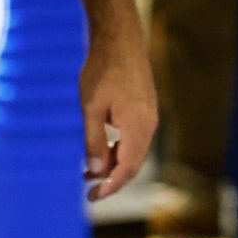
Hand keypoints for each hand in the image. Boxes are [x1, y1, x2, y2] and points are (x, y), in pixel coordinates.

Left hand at [79, 34, 157, 198]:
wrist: (120, 39)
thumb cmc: (103, 71)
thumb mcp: (91, 108)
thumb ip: (94, 141)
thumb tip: (95, 171)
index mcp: (137, 127)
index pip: (126, 169)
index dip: (110, 186)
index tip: (93, 197)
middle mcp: (148, 125)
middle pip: (133, 164)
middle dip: (112, 180)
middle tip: (89, 192)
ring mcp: (148, 117)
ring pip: (134, 152)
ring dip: (113, 165)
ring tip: (88, 173)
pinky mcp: (145, 110)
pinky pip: (134, 139)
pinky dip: (119, 150)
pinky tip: (101, 150)